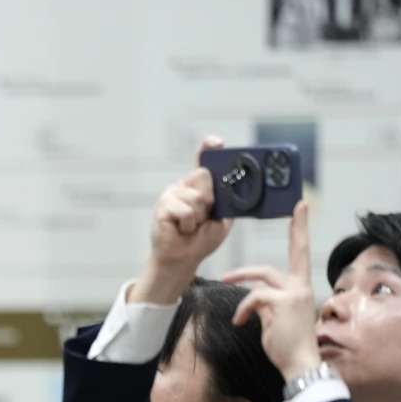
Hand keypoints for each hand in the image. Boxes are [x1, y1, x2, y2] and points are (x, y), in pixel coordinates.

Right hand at [130, 137, 233, 304]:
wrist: (183, 259)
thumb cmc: (201, 239)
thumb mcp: (223, 218)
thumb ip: (229, 200)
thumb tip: (238, 186)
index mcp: (199, 186)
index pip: (203, 159)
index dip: (209, 147)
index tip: (217, 143)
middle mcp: (184, 185)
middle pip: (203, 175)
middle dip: (210, 199)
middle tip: (203, 216)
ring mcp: (171, 194)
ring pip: (196, 196)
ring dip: (199, 217)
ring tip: (191, 226)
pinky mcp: (162, 206)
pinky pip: (185, 210)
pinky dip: (188, 224)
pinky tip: (181, 230)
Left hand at [223, 202, 321, 380]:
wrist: (300, 363)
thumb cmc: (289, 345)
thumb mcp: (278, 318)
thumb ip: (269, 303)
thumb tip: (254, 301)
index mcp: (302, 288)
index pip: (301, 252)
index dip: (299, 229)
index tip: (299, 207)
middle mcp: (301, 286)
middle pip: (274, 264)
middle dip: (249, 269)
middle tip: (227, 277)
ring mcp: (293, 293)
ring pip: (261, 278)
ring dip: (241, 283)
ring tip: (227, 293)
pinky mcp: (282, 302)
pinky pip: (254, 298)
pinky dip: (244, 310)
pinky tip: (241, 323)